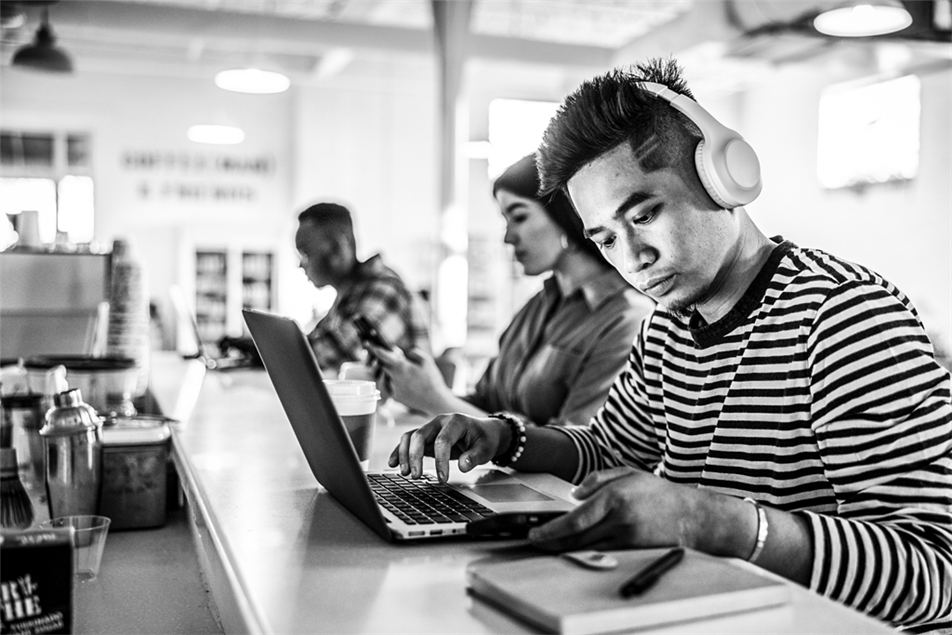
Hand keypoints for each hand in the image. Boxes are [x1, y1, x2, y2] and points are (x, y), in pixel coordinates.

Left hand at [369, 345, 450, 413]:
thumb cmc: (432, 380)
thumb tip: (405, 352)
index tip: (366, 342)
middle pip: (381, 365)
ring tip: (404, 373)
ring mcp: (393, 388)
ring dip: (390, 372)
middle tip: (389, 358)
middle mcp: (394, 377)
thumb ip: (414, 353)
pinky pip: (390, 386)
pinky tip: (406, 383)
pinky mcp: (395, 397)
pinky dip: (394, 382)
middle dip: (382, 360)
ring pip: (385, 376)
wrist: (435, 400)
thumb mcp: (426, 361)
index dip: (373, 348)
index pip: (382, 355)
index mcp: (401, 366)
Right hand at [387, 413, 509, 482]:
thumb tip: (463, 466)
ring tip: (405, 473)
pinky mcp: (425, 436)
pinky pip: (408, 441)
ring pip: (410, 437)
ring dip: (404, 454)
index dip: (440, 461)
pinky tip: (393, 464)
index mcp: (456, 422)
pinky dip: (399, 451)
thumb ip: (475, 457)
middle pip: (420, 435)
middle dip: (415, 456)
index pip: (443, 441)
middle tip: (416, 476)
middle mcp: (439, 422)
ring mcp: (430, 428)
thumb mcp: (486, 448)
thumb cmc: (485, 439)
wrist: (483, 431)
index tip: (442, 478)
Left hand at [527, 467, 714, 551]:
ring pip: (587, 548)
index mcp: (615, 497)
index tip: (535, 534)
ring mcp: (627, 538)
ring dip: (565, 548)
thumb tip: (574, 494)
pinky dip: (585, 551)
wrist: (692, 516)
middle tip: (535, 542)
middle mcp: (619, 519)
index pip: (575, 520)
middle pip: (577, 538)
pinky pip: (602, 552)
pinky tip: (574, 547)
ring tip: (549, 544)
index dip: (551, 530)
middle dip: (552, 542)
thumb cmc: (658, 492)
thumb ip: (597, 480)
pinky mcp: (633, 551)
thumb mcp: (628, 473)